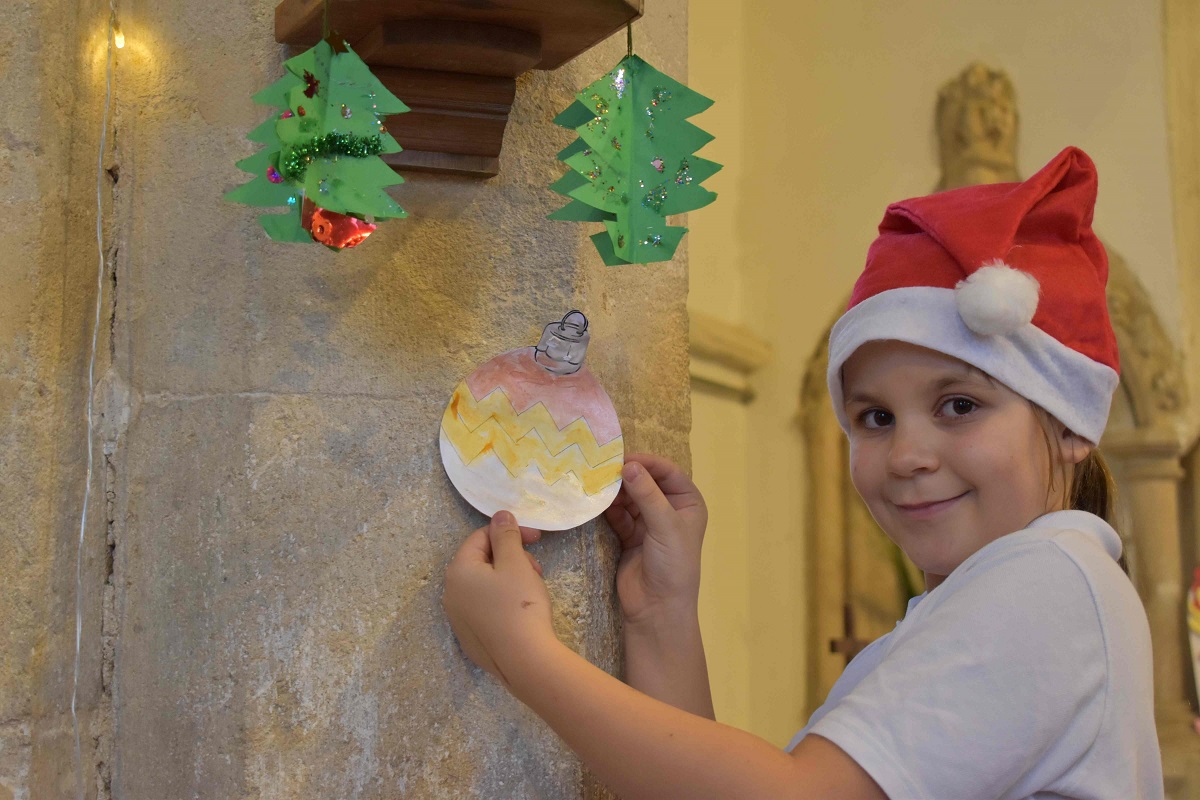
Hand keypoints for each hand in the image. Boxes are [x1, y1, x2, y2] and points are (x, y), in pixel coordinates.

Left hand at [442, 511, 555, 685]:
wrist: (524, 660)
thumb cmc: (519, 604)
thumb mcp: (515, 563)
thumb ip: (506, 535)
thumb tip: (500, 515)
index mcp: (458, 571)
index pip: (480, 538)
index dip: (509, 532)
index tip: (536, 538)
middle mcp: (451, 594)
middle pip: (481, 562)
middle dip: (510, 558)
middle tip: (536, 569)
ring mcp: (459, 619)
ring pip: (484, 586)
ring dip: (508, 578)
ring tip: (532, 590)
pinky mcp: (471, 639)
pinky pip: (485, 609)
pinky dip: (502, 602)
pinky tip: (521, 612)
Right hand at [605, 454, 707, 629]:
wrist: (657, 608)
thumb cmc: (673, 564)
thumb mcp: (665, 526)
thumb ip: (647, 494)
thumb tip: (628, 465)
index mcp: (687, 503)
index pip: (667, 472)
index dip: (647, 463)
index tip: (623, 459)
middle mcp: (669, 509)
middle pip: (645, 482)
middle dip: (627, 477)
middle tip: (603, 471)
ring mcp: (648, 522)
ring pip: (629, 497)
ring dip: (615, 493)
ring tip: (597, 487)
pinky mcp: (629, 535)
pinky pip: (618, 514)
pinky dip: (608, 509)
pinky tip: (597, 504)